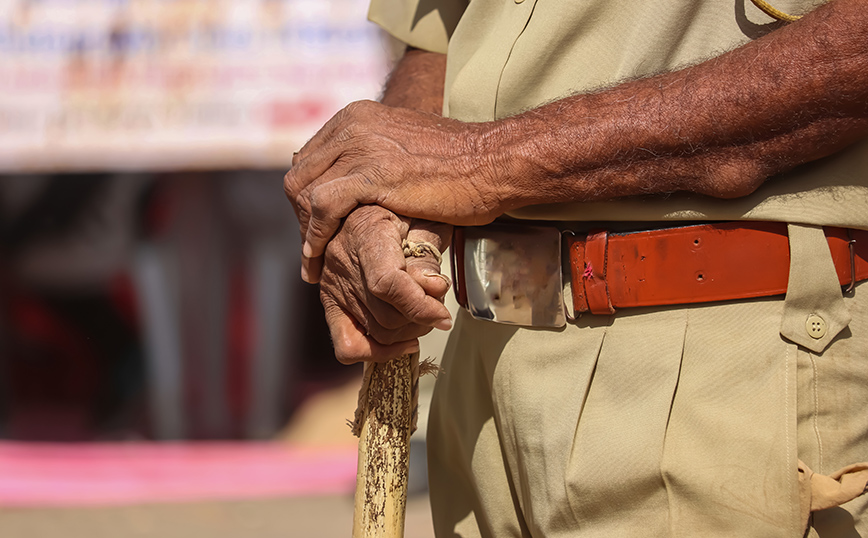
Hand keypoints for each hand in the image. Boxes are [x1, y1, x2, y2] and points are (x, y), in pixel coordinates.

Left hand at [284, 100, 506, 269]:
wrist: (494, 163)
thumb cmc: (461, 164)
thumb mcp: (407, 149)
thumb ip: (378, 157)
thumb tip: (359, 179)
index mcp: (358, 116)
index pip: (310, 159)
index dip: (306, 198)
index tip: (315, 228)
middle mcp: (353, 125)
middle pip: (300, 175)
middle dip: (300, 218)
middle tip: (313, 251)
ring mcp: (360, 147)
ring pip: (303, 192)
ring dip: (304, 233)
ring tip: (314, 264)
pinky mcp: (371, 173)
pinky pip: (322, 207)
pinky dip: (314, 238)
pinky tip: (319, 261)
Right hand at [319, 205, 452, 363]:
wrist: (366, 204)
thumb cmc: (403, 208)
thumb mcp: (424, 216)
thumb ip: (427, 251)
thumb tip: (432, 288)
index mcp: (366, 232)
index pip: (387, 283)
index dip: (419, 306)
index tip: (443, 316)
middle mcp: (342, 260)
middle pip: (385, 315)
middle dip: (420, 319)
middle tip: (437, 307)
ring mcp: (332, 285)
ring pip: (375, 332)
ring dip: (407, 332)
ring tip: (423, 314)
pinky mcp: (330, 302)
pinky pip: (346, 345)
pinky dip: (376, 352)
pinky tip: (401, 342)